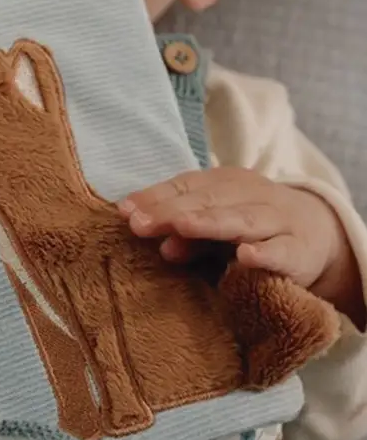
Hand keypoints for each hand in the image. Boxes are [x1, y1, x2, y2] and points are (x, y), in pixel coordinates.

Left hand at [121, 168, 363, 323]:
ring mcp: (278, 221)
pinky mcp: (300, 252)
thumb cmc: (247, 228)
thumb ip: (182, 231)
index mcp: (224, 183)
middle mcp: (251, 194)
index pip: (185, 186)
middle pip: (208, 200)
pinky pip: (282, 251)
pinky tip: (246, 256)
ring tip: (182, 227)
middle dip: (172, 211)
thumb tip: (151, 238)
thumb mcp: (212, 226)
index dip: (155, 197)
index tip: (124, 212)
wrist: (315, 235)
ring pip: (243, 219)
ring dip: (211, 222)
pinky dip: (265, 253)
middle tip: (140, 224)